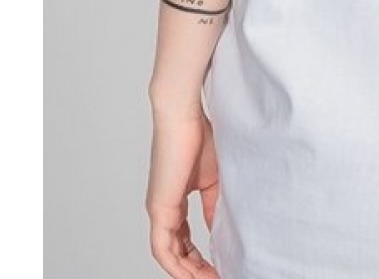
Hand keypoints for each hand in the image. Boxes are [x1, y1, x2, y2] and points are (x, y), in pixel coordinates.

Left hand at [146, 107, 220, 277]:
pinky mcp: (159, 207)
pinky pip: (163, 248)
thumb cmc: (199, 136)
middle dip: (196, 270)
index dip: (199, 257)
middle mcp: (163, 209)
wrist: (184, 115)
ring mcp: (159, 210)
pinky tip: (192, 274)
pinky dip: (177, 265)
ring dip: (188, 272)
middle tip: (217, 277)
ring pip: (168, 255)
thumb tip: (220, 229)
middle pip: (176, 252)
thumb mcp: (214, 179)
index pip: (184, 239)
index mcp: (174, 201)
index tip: (219, 265)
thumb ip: (213, 205)